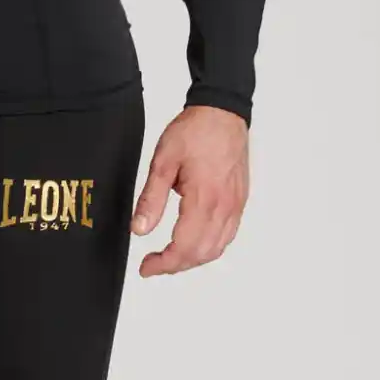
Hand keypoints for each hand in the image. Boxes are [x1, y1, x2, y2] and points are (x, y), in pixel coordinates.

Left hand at [130, 104, 249, 275]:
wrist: (223, 111)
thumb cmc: (195, 130)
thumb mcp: (163, 161)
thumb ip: (151, 199)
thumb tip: (139, 230)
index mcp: (205, 198)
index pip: (185, 247)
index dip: (163, 264)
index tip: (146, 268)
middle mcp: (225, 206)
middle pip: (202, 254)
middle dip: (175, 265)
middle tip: (153, 264)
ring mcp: (236, 205)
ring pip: (217, 248)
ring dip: (193, 259)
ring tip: (170, 257)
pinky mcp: (240, 200)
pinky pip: (228, 235)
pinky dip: (210, 247)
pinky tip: (194, 243)